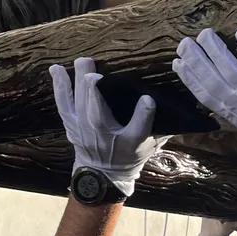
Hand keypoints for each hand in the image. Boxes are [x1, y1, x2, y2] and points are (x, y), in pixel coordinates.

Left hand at [50, 57, 167, 195]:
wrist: (103, 174)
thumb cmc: (130, 156)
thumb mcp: (150, 145)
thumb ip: (162, 129)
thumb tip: (180, 112)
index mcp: (129, 140)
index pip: (139, 127)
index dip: (144, 112)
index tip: (149, 98)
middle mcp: (104, 134)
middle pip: (97, 109)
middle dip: (94, 86)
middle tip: (94, 64)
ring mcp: (84, 129)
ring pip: (78, 103)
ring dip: (77, 81)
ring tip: (81, 61)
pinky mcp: (71, 124)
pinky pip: (63, 103)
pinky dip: (60, 86)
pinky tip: (56, 69)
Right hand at [173, 28, 236, 165]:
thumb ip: (233, 109)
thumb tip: (212, 96)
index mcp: (234, 115)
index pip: (205, 95)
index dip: (189, 78)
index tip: (177, 62)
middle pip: (212, 81)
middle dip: (196, 60)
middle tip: (185, 42)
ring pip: (232, 71)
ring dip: (217, 51)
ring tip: (206, 34)